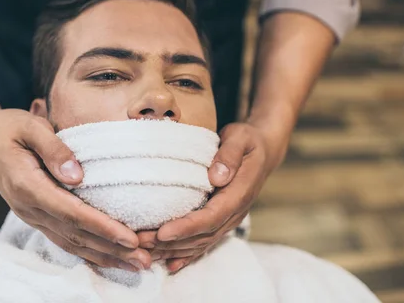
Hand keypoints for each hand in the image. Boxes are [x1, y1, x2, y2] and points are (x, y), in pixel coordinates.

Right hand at [0, 106, 151, 271]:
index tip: (130, 237)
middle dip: (112, 249)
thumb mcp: (30, 127)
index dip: (102, 227)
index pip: (70, 212)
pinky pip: (64, 240)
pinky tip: (110, 258)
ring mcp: (31, 215)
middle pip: (74, 235)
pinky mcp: (36, 216)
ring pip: (71, 243)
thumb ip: (54, 148)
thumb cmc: (9, 128)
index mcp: (27, 185)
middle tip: (145, 260)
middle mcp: (29, 207)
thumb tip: (78, 176)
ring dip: (104, 256)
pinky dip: (89, 252)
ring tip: (136, 265)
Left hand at [138, 122, 276, 272]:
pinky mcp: (222, 220)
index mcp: (240, 193)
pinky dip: (186, 255)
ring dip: (173, 250)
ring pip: (201, 242)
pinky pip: (204, 242)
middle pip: (202, 235)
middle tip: (141, 243)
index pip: (212, 216)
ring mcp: (229, 219)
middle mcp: (235, 212)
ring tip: (145, 251)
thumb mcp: (241, 138)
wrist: (262, 151)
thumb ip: (230, 155)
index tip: (162, 232)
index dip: (187, 227)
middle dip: (172, 243)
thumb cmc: (247, 141)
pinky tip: (169, 264)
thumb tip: (217, 177)